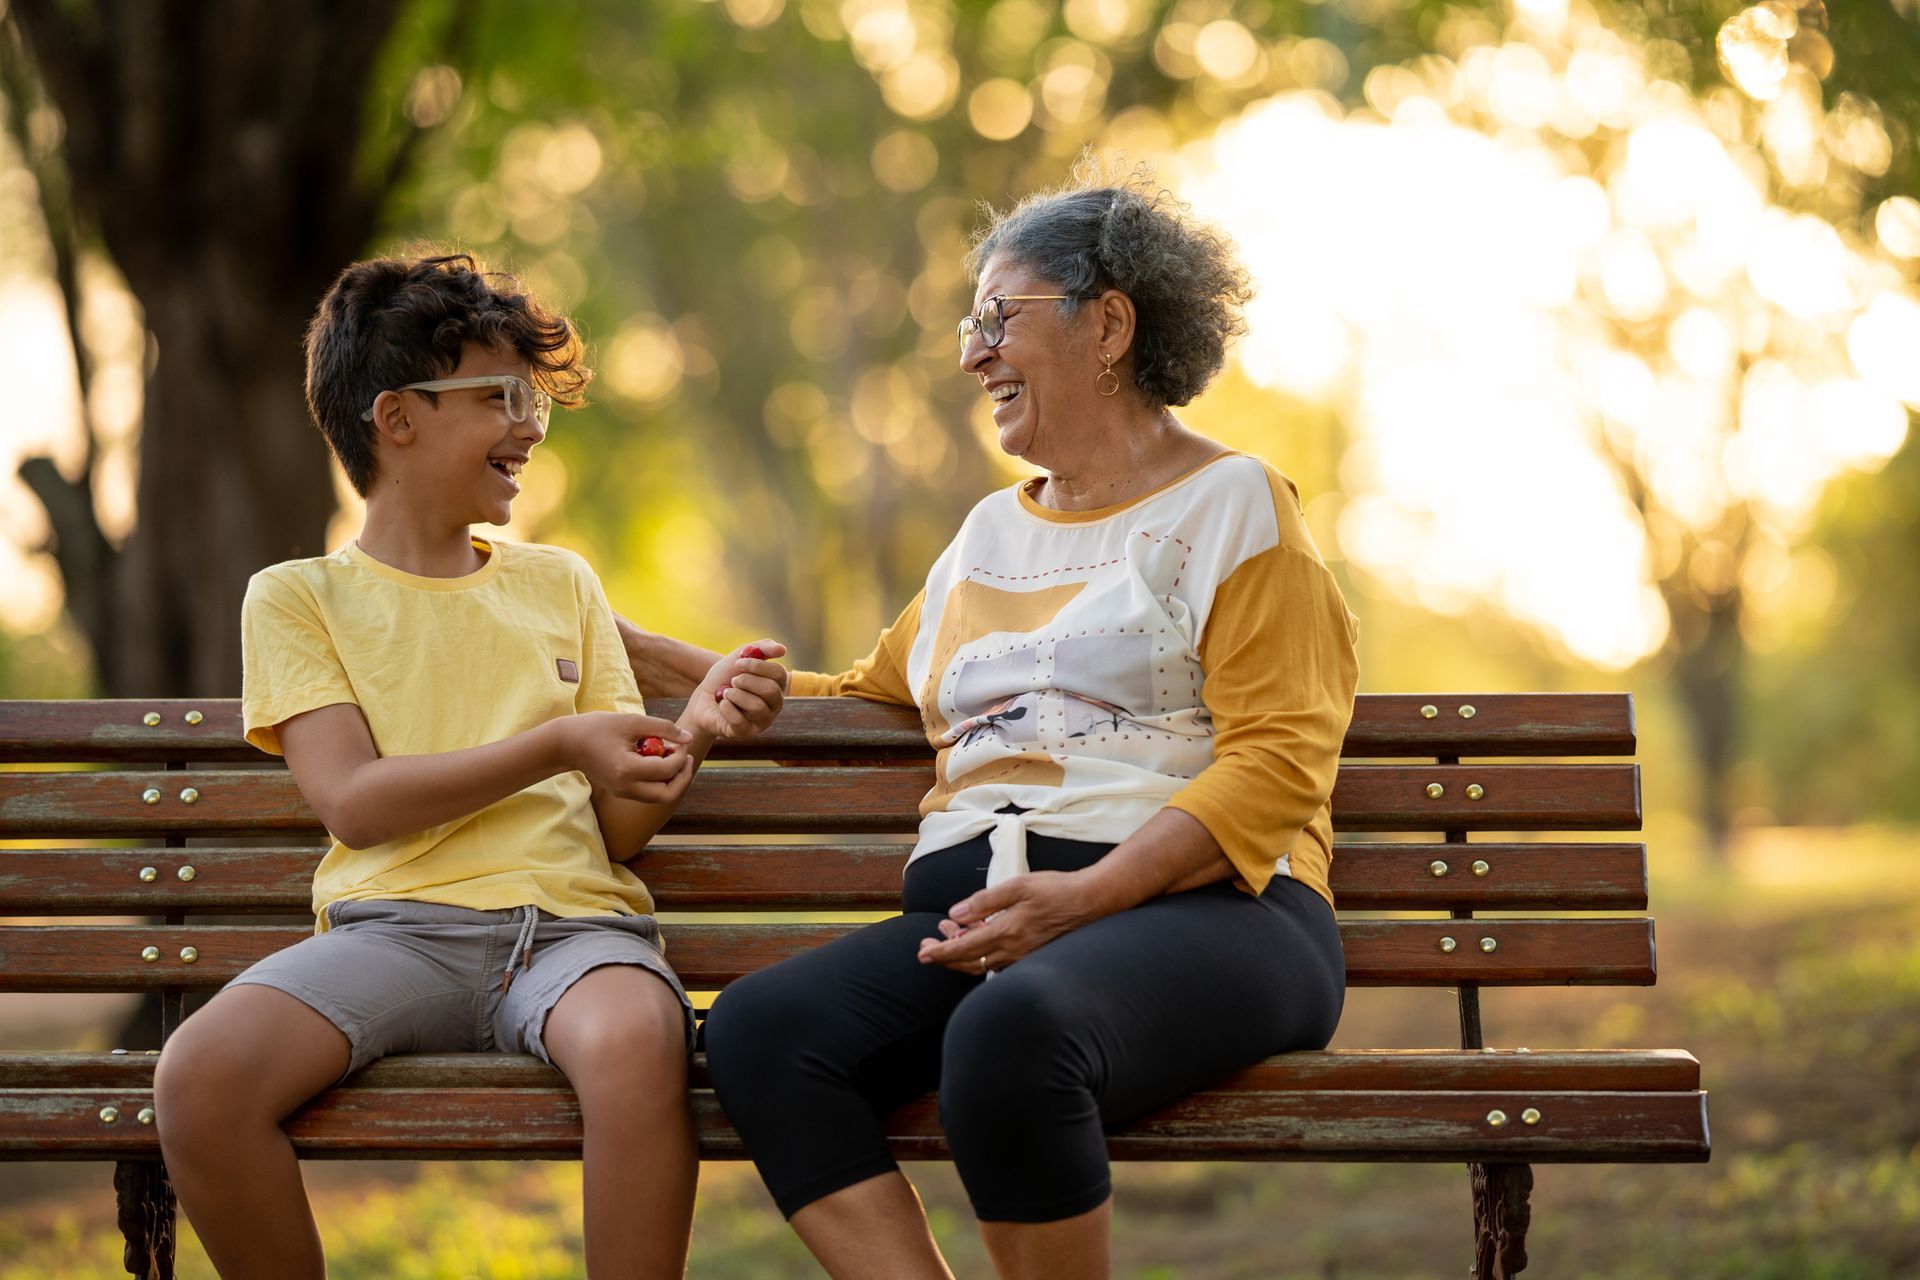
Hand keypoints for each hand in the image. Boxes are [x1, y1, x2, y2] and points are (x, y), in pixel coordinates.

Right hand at [559, 711, 695, 803]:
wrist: (567, 743)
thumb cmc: (598, 727)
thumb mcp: (632, 721)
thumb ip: (663, 728)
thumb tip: (688, 738)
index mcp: (626, 769)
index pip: (666, 769)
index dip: (681, 755)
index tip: (681, 741)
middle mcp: (625, 787)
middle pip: (667, 795)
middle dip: (683, 777)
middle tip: (686, 757)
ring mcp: (622, 792)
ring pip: (659, 797)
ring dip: (672, 780)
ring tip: (674, 758)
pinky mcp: (621, 792)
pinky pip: (648, 793)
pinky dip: (659, 781)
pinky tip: (659, 761)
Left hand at [689, 640, 788, 740]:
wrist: (703, 700)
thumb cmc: (724, 678)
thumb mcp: (739, 657)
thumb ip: (761, 648)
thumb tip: (783, 649)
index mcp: (777, 685)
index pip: (779, 674)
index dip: (758, 666)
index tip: (738, 662)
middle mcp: (775, 704)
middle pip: (770, 690)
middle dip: (746, 681)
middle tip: (732, 680)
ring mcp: (763, 721)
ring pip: (757, 706)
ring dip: (735, 695)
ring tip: (725, 693)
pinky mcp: (747, 732)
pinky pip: (739, 720)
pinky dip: (726, 708)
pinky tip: (722, 705)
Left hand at [915, 871, 1097, 974]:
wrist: (1091, 901)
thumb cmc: (1057, 890)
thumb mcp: (1018, 886)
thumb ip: (985, 901)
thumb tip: (955, 914)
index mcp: (1007, 932)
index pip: (964, 949)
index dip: (940, 953)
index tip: (922, 954)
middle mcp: (1014, 951)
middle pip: (969, 962)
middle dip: (945, 957)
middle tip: (926, 949)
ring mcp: (1023, 957)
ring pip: (983, 963)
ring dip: (962, 953)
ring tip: (948, 935)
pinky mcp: (1031, 956)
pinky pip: (998, 962)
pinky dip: (981, 953)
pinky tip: (977, 936)